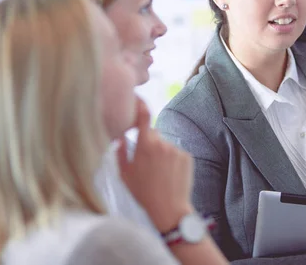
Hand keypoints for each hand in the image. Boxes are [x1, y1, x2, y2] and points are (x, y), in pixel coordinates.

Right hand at [117, 97, 194, 232]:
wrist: (169, 208)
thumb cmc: (143, 193)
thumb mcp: (125, 174)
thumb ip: (120, 153)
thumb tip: (118, 138)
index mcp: (145, 146)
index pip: (144, 117)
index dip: (140, 105)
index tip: (138, 98)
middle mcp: (162, 143)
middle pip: (154, 134)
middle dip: (149, 142)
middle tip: (146, 162)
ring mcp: (176, 149)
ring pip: (165, 144)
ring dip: (161, 153)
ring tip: (159, 173)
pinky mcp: (187, 155)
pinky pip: (176, 152)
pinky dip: (172, 159)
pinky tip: (169, 174)